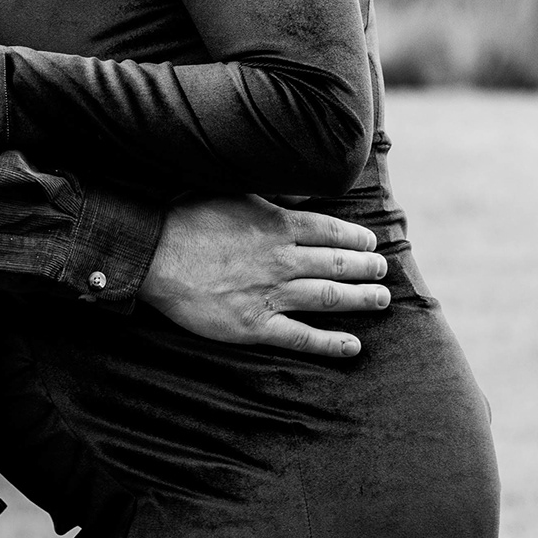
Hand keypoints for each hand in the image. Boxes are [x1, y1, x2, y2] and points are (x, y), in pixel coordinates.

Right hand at [145, 195, 391, 362]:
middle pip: (336, 264)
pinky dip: (331, 342)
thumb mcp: (233, 191)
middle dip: (365, 268)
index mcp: (277, 224)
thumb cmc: (188, 217)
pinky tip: (354, 346)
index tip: (371, 243)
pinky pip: (301, 337)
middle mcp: (282, 259)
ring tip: (381, 300)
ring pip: (327, 297)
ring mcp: (270, 294)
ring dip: (359, 299)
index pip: (330, 231)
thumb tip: (300, 194)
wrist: (155, 253)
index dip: (355, 238)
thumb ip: (271, 196)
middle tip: (382, 272)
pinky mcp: (255, 325)